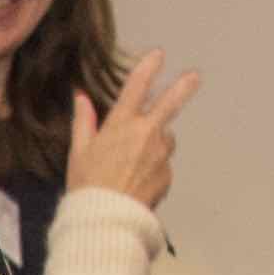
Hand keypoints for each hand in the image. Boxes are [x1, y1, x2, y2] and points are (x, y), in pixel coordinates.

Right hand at [62, 54, 198, 211]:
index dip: (148, 68)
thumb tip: (80, 98)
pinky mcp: (168, 174)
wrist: (106, 219)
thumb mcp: (79, 151)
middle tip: (195, 76)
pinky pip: (163, 165)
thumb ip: (83, 121)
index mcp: (121, 124)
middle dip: (183, 87)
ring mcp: (160, 154)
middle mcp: (145, 134)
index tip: (157, 55)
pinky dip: (154, 169)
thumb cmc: (87, 186)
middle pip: (170, 103)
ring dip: (157, 142)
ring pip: (165, 139)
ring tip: (135, 164)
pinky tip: (137, 182)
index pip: (136, 87)